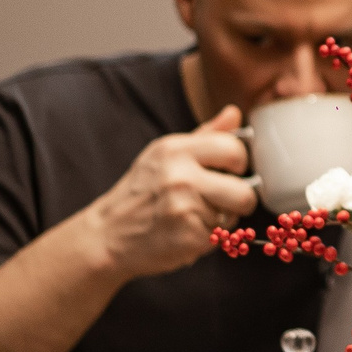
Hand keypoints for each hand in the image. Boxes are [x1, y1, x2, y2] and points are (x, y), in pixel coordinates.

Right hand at [83, 111, 259, 278]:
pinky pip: (219, 237)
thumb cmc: (140, 192)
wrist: (107, 234)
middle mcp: (180, 176)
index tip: (229, 171)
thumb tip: (235, 112)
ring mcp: (183, 208)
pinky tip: (185, 232)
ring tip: (193, 216)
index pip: (234, 149)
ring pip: (232, 217)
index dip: (239, 163)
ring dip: (220, 220)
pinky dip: (207, 238)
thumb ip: (205, 135)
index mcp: (175, 149)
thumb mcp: (165, 155)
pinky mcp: (187, 237)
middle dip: (239, 200)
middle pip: (245, 191)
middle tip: (220, 201)